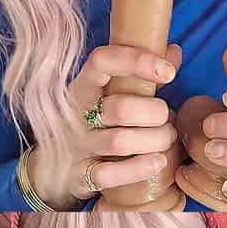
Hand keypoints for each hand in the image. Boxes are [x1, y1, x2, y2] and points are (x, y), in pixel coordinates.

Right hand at [30, 44, 182, 207]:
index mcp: (84, 85)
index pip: (103, 61)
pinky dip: (139, 168)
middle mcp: (75, 112)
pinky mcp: (79, 174)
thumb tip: (172, 52)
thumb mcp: (112, 92)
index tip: (169, 72)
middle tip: (167, 119)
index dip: (137, 61)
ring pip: (119, 142)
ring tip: (166, 138)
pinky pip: (108, 174)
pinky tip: (158, 161)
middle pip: (120, 108)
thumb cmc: (96, 119)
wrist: (54, 163)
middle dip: (155, 113)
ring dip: (154, 140)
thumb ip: (141, 72)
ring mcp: (75, 145)